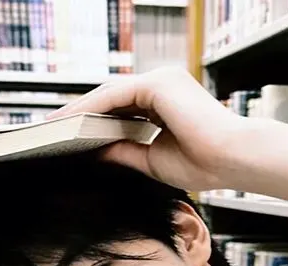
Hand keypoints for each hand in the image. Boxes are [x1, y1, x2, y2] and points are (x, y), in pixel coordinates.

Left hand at [51, 66, 255, 191]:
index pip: (121, 108)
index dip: (95, 122)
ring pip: (109, 94)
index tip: (71, 136)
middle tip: (54, 130)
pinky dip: (91, 109)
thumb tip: (96, 152)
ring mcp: (160, 81)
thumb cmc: (205, 163)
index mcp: (166, 101)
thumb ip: (125, 152)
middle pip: (111, 98)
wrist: (234, 159)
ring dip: (81, 110)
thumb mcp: (152, 160)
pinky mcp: (157, 85)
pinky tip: (72, 122)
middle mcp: (162, 85)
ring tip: (55, 127)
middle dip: (82, 114)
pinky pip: (114, 96)